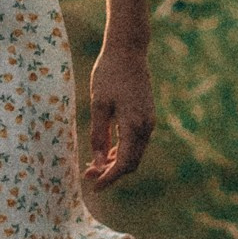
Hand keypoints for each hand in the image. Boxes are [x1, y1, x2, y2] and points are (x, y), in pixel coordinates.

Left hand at [87, 41, 154, 187]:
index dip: (109, 178)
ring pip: (134, 153)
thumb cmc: (109, 74)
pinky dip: (122, 150)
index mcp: (134, 126)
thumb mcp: (98, 105)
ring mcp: (149, 121)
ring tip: (93, 165)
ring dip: (116, 162)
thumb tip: (97, 163)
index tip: (93, 187)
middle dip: (111, 172)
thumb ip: (98, 135)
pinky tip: (105, 151)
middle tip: (88, 175)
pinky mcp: (147, 115)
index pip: (124, 164)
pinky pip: (136, 142)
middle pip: (131, 162)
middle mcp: (146, 127)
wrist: (128, 51)